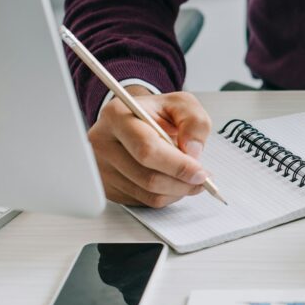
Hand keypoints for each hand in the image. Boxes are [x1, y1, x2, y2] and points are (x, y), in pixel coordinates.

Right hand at [87, 87, 211, 207]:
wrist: (137, 120)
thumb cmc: (157, 113)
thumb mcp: (181, 104)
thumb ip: (194, 121)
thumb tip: (193, 150)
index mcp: (117, 116)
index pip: (147, 149)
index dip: (178, 165)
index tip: (200, 172)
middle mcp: (102, 142)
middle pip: (148, 177)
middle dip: (182, 182)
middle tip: (202, 178)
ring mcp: (102, 168)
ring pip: (148, 193)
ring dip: (178, 191)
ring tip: (191, 177)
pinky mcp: (108, 187)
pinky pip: (144, 200)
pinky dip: (167, 195)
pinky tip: (174, 181)